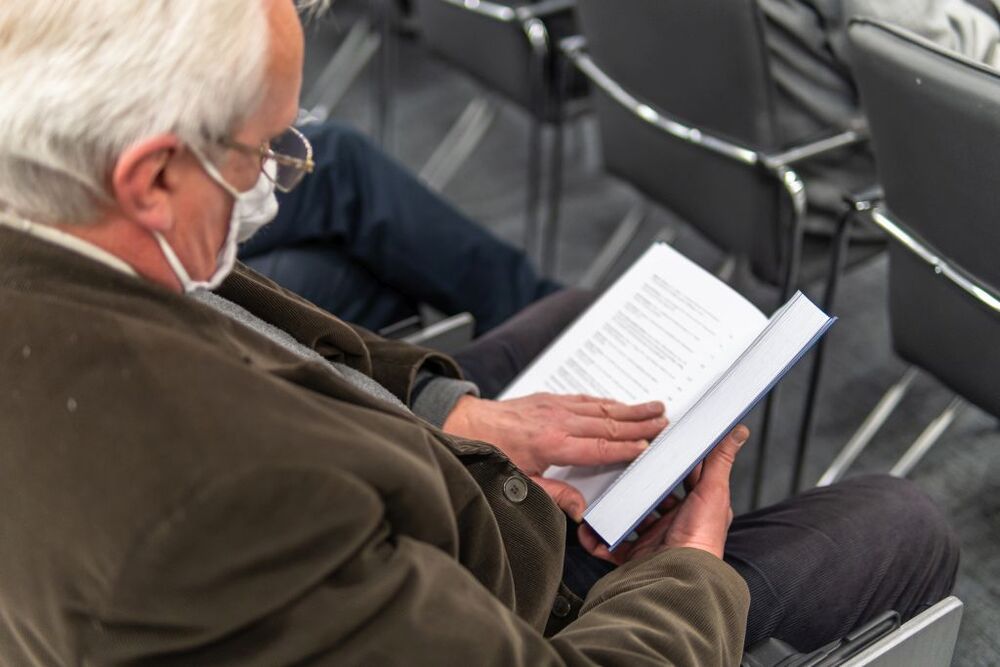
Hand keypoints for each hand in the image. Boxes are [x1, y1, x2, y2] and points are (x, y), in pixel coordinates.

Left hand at [443, 393, 666, 519]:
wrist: (465, 423)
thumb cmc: (490, 453)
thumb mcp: (519, 482)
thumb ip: (554, 496)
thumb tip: (582, 511)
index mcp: (553, 445)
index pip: (599, 448)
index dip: (625, 449)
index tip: (648, 448)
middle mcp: (558, 421)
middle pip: (608, 423)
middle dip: (639, 424)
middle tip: (665, 424)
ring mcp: (555, 407)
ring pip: (600, 408)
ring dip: (630, 409)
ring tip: (655, 408)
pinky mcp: (549, 399)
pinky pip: (585, 400)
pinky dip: (606, 402)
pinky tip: (619, 403)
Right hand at [578, 425, 747, 561]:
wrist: (678, 575)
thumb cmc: (701, 538)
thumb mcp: (713, 490)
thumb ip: (720, 460)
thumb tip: (738, 431)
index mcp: (697, 508)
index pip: (683, 478)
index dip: (671, 463)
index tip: (655, 446)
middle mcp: (676, 523)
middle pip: (652, 498)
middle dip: (636, 485)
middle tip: (621, 467)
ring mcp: (655, 540)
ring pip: (629, 520)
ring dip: (615, 510)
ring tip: (602, 496)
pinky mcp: (636, 556)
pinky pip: (612, 545)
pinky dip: (598, 538)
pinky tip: (590, 528)